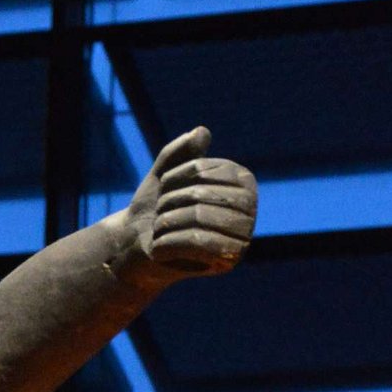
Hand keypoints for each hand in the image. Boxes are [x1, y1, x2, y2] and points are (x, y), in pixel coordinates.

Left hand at [123, 126, 256, 278]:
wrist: (140, 245)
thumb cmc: (157, 206)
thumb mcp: (163, 174)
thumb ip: (180, 151)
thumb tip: (202, 132)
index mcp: (242, 181)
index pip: (202, 170)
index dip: (174, 178)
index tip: (164, 188)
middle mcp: (250, 207)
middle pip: (201, 195)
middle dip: (169, 203)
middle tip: (160, 214)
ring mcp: (243, 235)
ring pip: (198, 218)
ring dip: (166, 223)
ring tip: (160, 229)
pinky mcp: (229, 260)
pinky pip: (197, 242)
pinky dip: (168, 242)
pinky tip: (158, 246)